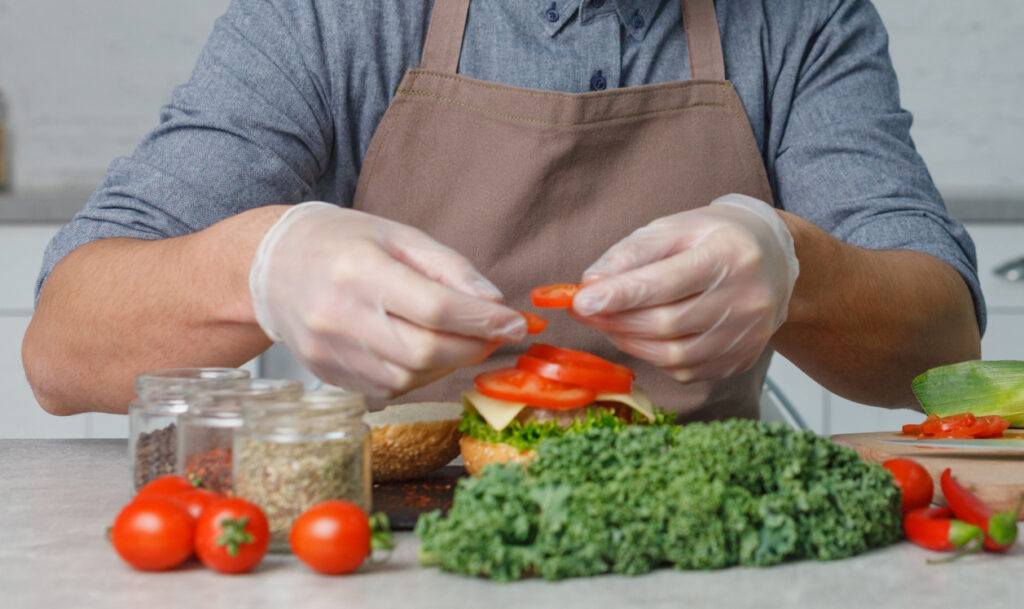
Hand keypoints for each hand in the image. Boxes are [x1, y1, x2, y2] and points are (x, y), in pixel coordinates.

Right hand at [249, 202, 525, 396]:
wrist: (271, 266)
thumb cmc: (341, 243)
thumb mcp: (398, 235)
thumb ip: (450, 268)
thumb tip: (495, 304)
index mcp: (358, 269)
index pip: (434, 307)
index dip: (482, 320)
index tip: (515, 321)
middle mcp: (339, 316)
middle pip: (425, 351)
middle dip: (472, 347)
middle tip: (495, 333)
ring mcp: (329, 351)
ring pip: (410, 377)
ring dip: (449, 364)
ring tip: (459, 338)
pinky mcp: (328, 375)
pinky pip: (388, 388)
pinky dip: (419, 374)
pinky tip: (424, 351)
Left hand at [570, 194, 798, 382]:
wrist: (773, 259)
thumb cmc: (716, 238)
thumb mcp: (674, 228)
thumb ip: (630, 253)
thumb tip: (591, 283)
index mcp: (729, 255)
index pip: (666, 283)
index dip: (620, 296)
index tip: (581, 301)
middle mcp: (746, 299)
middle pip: (666, 323)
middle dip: (616, 320)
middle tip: (586, 310)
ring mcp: (747, 334)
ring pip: (674, 354)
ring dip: (630, 341)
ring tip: (610, 322)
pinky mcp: (741, 358)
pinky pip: (686, 370)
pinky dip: (654, 357)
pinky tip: (643, 337)